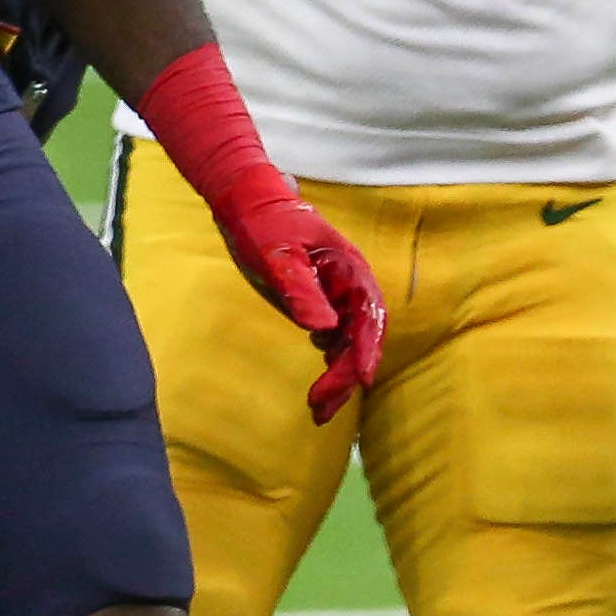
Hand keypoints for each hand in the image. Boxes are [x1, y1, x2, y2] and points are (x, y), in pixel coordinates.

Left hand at [202, 168, 385, 418]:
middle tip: (319, 408)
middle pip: (361, 340)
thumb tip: (323, 329)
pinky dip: (332, 366)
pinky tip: (319, 387)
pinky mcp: (322, 306)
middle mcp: (351, 290)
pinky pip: (337, 342)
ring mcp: (338, 300)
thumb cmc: (264, 225)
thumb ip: (302, 292)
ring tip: (318, 411)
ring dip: (339, 378)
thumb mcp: (278, 258)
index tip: (362, 381)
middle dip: (345, 377)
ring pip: (349, 346)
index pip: (368, 320)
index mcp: (350, 274)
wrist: (247, 203)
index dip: (366, 352)